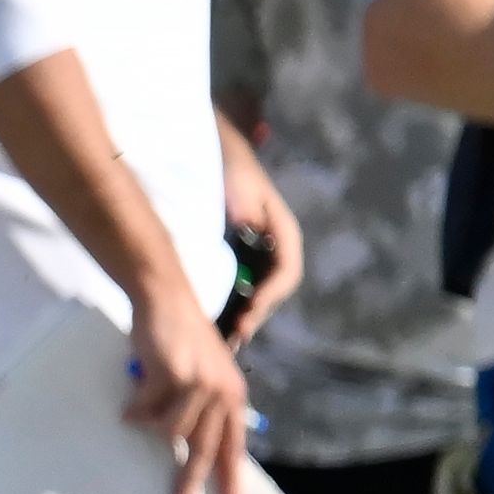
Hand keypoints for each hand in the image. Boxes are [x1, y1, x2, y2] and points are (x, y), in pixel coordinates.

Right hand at [125, 291, 249, 493]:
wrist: (167, 299)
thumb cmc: (181, 338)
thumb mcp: (203, 375)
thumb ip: (201, 407)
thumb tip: (184, 444)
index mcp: (233, 396)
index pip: (233, 447)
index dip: (231, 480)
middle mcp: (222, 393)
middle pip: (204, 450)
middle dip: (189, 482)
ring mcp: (199, 385)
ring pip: (169, 431)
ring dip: (150, 424)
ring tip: (139, 411)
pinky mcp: (173, 376)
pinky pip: (145, 412)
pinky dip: (134, 409)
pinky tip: (129, 403)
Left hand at [215, 121, 304, 347]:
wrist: (207, 152)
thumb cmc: (227, 168)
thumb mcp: (242, 188)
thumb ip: (248, 213)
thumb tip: (248, 233)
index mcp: (284, 234)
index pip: (286, 273)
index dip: (269, 298)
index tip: (248, 315)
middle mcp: (276, 248)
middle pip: (273, 292)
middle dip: (254, 316)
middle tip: (233, 338)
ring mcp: (258, 256)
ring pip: (258, 295)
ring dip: (243, 317)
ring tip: (224, 341)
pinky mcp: (237, 260)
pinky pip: (240, 288)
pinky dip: (230, 307)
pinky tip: (212, 324)